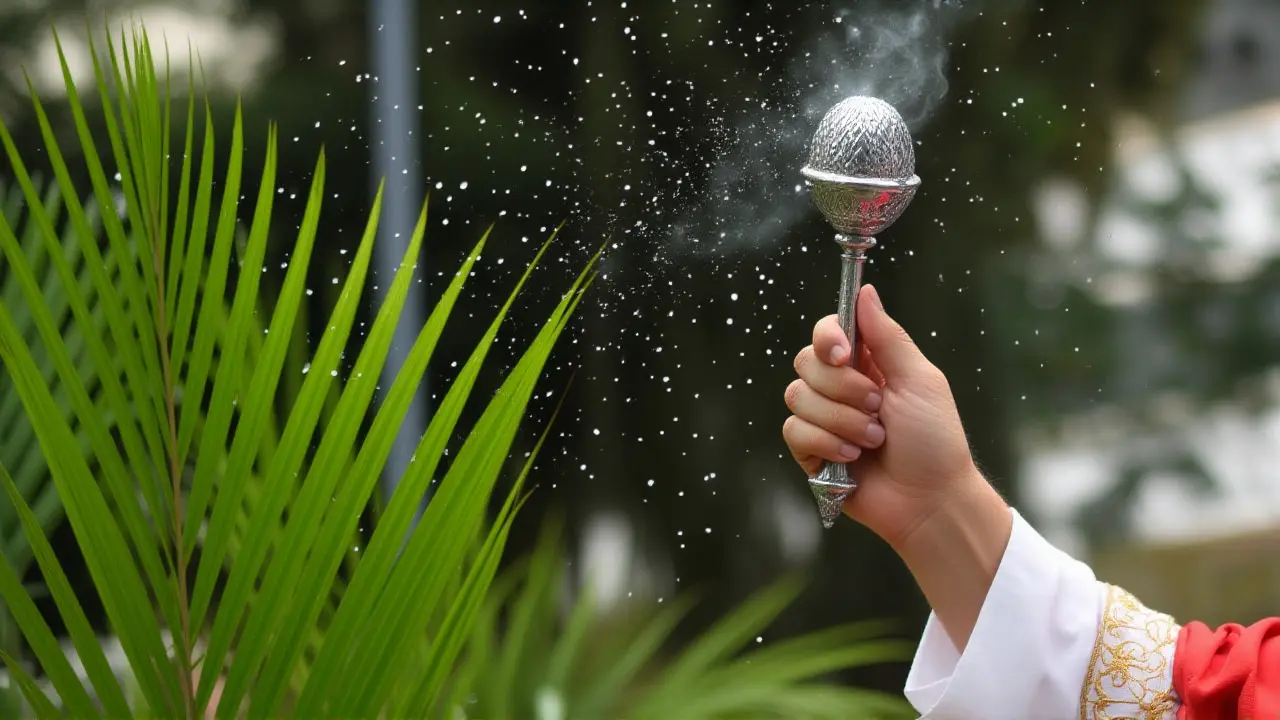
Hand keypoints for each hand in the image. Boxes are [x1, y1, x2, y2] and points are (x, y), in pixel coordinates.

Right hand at [782, 284, 984, 547]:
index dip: (827, 338)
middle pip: (806, 362)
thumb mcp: (919, 380)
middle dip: (842, 388)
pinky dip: (825, 443)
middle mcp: (840, 388)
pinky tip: (853, 457)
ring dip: (840, 420)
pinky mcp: (811, 452)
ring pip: (798, 397)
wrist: (929, 500)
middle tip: (877, 407)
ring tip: (873, 440)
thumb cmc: (935, 439)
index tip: (843, 354)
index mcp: (868, 364)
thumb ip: (887, 336)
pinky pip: (794, 431)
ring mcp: (823, 419)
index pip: (826, 332)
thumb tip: (865, 291)